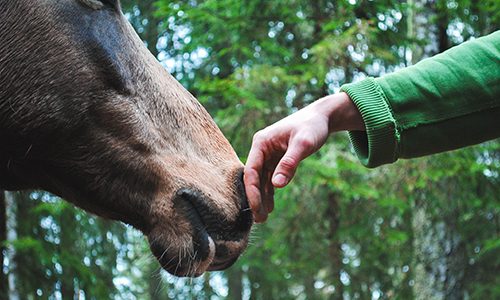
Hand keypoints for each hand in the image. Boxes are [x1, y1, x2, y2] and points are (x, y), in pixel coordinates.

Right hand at [244, 92, 363, 222]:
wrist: (322, 118)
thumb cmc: (312, 127)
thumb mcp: (303, 144)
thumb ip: (289, 164)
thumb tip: (276, 185)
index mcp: (261, 142)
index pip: (251, 170)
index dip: (252, 190)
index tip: (256, 208)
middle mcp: (261, 149)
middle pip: (253, 177)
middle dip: (255, 198)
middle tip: (260, 220)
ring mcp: (268, 155)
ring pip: (261, 180)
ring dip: (262, 198)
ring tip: (264, 218)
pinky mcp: (277, 160)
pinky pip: (270, 178)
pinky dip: (270, 192)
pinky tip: (271, 206)